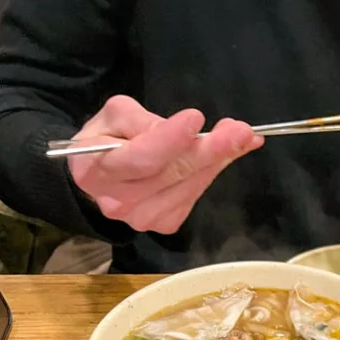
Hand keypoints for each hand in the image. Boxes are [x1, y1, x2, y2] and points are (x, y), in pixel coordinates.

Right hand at [68, 96, 263, 234]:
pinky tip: (223, 155)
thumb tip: (185, 130)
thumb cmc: (107, 140)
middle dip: (211, 149)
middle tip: (242, 132)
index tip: (197, 118)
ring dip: (220, 159)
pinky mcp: (164, 223)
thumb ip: (143, 121)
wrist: (100, 180)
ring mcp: (144, 218)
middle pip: (173, 174)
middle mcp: (120, 201)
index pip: (141, 157)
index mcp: (98, 169)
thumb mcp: (114, 116)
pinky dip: (211, 172)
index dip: (170, 139)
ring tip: (241, 136)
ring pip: (189, 185)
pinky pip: (194, 195)